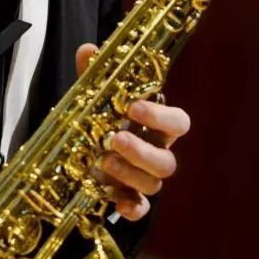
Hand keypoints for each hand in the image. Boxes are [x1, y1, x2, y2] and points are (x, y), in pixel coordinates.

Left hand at [75, 43, 190, 221]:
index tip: (133, 107)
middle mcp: (156, 152)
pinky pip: (141, 209)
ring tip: (103, 160)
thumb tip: (88, 50)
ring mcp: (144, 178)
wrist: (81, 148)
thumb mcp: (94, 95)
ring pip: (155, 184)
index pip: (178, 122)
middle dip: (142, 151)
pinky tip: (118, 203)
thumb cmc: (99, 118)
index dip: (160, 117)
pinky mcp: (129, 198)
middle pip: (168, 160)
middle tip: (115, 139)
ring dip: (130, 173)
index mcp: (155, 125)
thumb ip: (94, 74)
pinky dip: (133, 209)